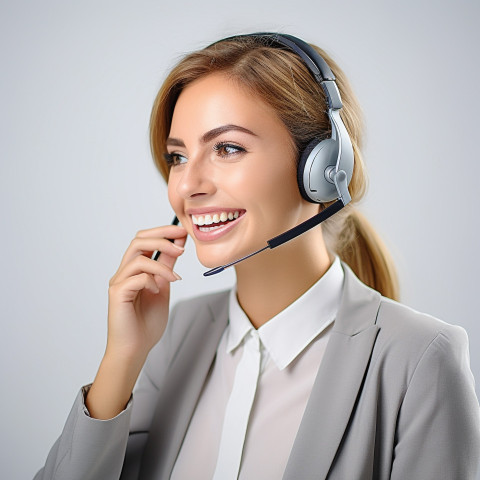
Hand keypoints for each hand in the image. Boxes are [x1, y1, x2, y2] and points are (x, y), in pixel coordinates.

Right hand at [106, 224, 186, 361]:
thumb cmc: (147, 323)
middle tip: (182, 241)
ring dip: (162, 264)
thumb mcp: (163, 288)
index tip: (183, 231)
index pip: (145, 240)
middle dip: (162, 236)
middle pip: (138, 240)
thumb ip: (167, 267)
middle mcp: (124, 272)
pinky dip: (151, 280)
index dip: (163, 231)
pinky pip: (136, 277)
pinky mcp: (118, 294)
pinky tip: (157, 292)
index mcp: (134, 270)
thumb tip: (178, 246)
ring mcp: (119, 282)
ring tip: (176, 277)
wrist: (135, 349)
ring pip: (138, 257)